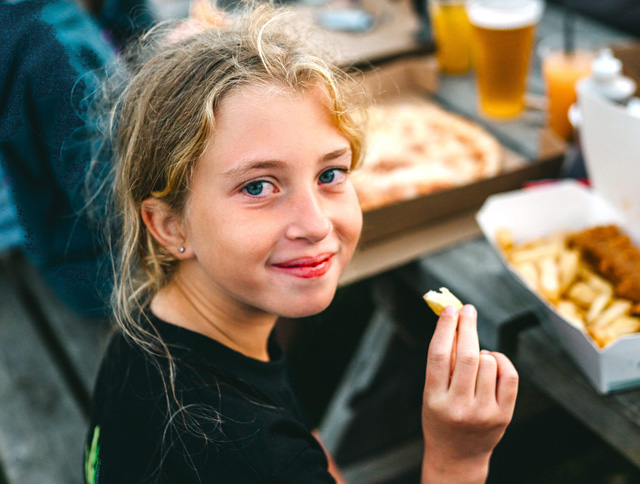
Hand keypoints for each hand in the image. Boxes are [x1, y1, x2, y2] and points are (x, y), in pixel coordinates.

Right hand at [421, 305, 517, 483]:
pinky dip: (501, 361)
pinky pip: (509, 375)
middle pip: (466, 356)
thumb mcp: (431, 393)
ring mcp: (484, 412)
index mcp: (434, 399)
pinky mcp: (503, 415)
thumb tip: (452, 324)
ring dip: (482, 351)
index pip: (439, 355)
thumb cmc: (441, 418)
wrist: (457, 456)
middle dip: (467, 327)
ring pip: (488, 362)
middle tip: (467, 310)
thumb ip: (441, 363)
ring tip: (475, 358)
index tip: (450, 310)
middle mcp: (459, 407)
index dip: (445, 328)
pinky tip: (493, 361)